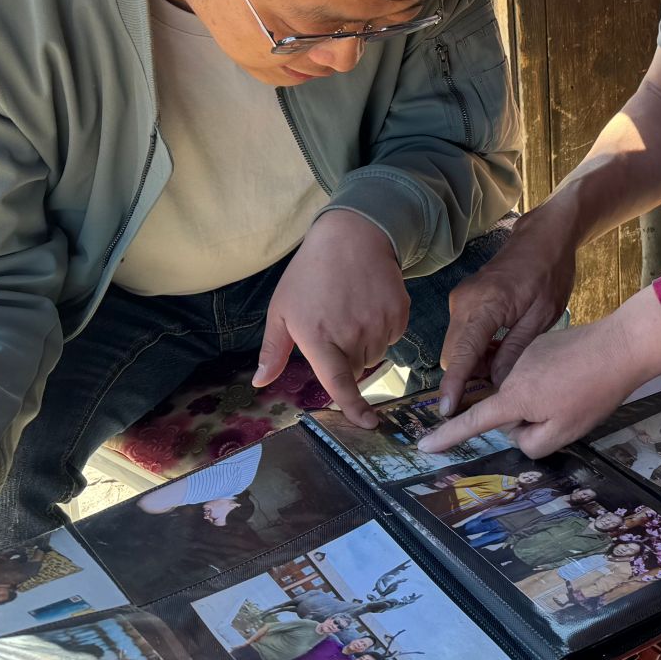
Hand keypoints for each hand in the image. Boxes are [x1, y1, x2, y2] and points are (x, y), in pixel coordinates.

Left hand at [258, 209, 409, 425]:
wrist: (352, 235)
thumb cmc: (310, 274)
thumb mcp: (281, 309)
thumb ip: (273, 350)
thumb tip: (261, 382)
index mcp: (319, 338)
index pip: (339, 383)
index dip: (353, 408)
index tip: (367, 424)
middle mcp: (352, 335)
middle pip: (357, 370)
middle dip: (347, 359)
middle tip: (335, 328)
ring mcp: (379, 323)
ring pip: (376, 354)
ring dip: (365, 345)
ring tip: (351, 312)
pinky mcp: (399, 312)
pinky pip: (393, 336)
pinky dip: (383, 329)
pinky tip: (369, 305)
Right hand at [422, 288, 660, 456]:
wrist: (620, 346)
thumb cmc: (593, 393)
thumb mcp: (562, 433)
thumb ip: (529, 442)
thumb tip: (517, 431)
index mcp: (513, 396)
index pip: (473, 420)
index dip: (449, 436)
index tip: (425, 445)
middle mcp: (511, 372)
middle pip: (505, 407)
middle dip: (524, 417)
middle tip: (563, 412)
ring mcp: (524, 354)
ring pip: (521, 390)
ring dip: (538, 399)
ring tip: (574, 393)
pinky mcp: (540, 343)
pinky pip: (532, 372)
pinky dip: (547, 381)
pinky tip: (574, 377)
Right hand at [437, 205, 579, 415]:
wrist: (544, 236)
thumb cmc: (549, 272)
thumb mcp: (542, 316)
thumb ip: (516, 351)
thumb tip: (497, 382)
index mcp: (484, 306)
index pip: (461, 355)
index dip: (453, 387)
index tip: (446, 413)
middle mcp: (464, 302)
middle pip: (452, 355)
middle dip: (467, 378)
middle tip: (495, 392)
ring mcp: (461, 299)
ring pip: (456, 346)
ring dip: (472, 363)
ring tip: (503, 370)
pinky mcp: (465, 299)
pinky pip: (462, 333)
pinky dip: (475, 348)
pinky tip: (499, 352)